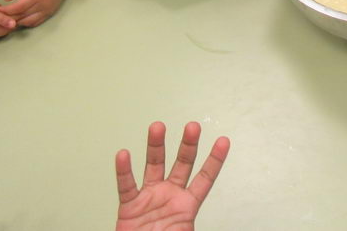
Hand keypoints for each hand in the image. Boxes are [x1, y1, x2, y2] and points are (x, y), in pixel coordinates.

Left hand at [0, 0, 79, 27]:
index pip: (18, 8)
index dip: (6, 11)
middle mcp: (42, 6)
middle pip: (22, 17)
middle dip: (9, 18)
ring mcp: (47, 11)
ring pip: (28, 22)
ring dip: (17, 22)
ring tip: (9, 18)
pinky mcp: (49, 13)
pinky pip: (36, 23)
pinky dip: (26, 23)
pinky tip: (20, 19)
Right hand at [116, 121, 230, 230]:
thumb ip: (190, 227)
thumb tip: (198, 224)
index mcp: (187, 204)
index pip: (204, 178)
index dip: (214, 160)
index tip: (224, 141)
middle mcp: (169, 195)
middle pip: (181, 164)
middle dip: (188, 145)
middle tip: (193, 126)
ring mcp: (149, 198)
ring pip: (154, 165)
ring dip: (156, 146)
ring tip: (158, 127)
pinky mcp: (129, 206)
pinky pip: (126, 186)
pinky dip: (124, 171)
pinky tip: (123, 155)